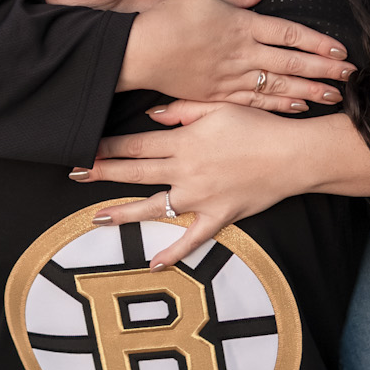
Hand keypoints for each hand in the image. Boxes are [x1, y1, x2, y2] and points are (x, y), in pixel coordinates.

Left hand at [72, 101, 369, 265]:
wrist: (294, 155)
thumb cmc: (258, 126)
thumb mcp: (218, 107)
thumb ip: (182, 110)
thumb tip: (151, 115)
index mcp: (183, 142)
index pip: (136, 145)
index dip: (108, 147)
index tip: (84, 148)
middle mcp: (186, 171)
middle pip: (135, 173)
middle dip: (103, 173)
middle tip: (75, 174)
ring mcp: (200, 197)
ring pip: (155, 207)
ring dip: (125, 213)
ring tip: (98, 218)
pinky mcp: (219, 216)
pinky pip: (192, 238)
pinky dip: (173, 252)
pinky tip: (153, 262)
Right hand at [117, 0, 352, 111]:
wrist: (140, 51)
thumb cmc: (169, 18)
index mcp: (243, 26)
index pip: (290, 34)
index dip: (318, 43)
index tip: (340, 51)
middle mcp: (243, 54)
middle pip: (292, 62)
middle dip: (324, 70)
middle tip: (351, 76)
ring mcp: (232, 77)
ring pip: (279, 85)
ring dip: (309, 90)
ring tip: (333, 96)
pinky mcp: (219, 95)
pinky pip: (255, 101)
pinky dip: (278, 104)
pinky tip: (297, 107)